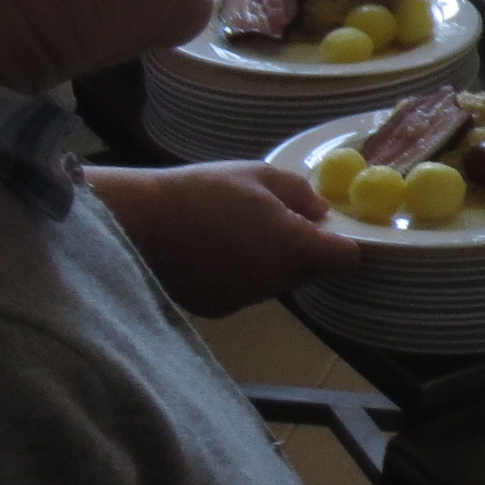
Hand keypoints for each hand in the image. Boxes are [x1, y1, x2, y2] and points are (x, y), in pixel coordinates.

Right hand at [87, 161, 364, 317]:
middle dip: (304, 250)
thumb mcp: (258, 175)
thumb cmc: (202, 191)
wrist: (139, 223)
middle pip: (310, 271)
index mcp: (293, 246)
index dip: (345, 245)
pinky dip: (239, 275)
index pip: (346, 260)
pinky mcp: (218, 309)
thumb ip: (300, 195)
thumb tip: (321, 214)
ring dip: (270, 263)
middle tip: (275, 221)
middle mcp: (275, 280)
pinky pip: (245, 291)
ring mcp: (246, 299)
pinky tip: (213, 251)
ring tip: (235, 231)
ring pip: (277, 281)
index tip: (332, 231)